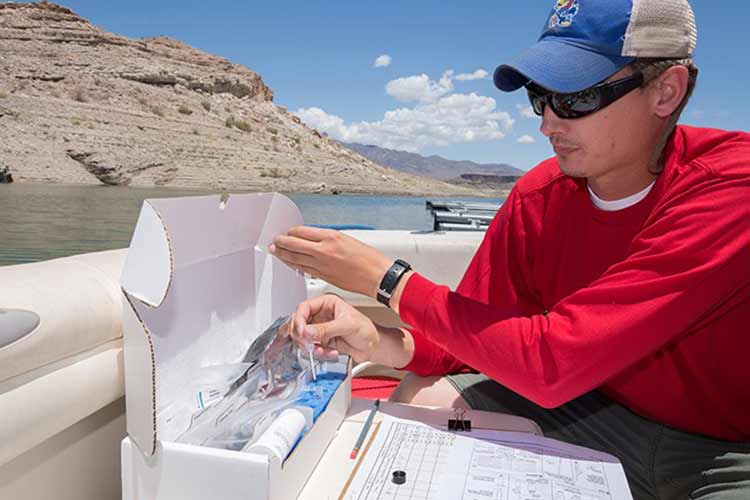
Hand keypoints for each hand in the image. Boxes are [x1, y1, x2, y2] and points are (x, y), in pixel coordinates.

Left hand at [269, 226, 392, 297]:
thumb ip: (329, 239)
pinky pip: (304, 269)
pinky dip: (294, 265)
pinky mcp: (324, 277)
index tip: (288, 232)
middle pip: (294, 245)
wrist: (377, 276)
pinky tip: (291, 263)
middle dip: (281, 243)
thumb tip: (316, 239)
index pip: (302, 232)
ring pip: (295, 259)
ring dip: (283, 255)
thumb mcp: (348, 239)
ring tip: (276, 251)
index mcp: (331, 237)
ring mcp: (322, 265)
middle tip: (275, 241)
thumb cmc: (369, 259)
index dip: (291, 232)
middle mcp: (324, 250)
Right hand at [287, 294, 379, 363]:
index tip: (302, 332)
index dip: (299, 320)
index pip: (304, 308)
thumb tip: (307, 331)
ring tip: (321, 350)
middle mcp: (321, 314)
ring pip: (303, 336)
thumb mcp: (346, 326)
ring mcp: (320, 328)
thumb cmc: (367, 330)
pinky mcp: (322, 341)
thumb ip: (325, 329)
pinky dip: (317, 352)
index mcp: (327, 303)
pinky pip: (311, 347)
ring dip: (310, 346)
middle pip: (299, 322)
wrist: (374, 346)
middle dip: (302, 335)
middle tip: (308, 343)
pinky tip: (328, 352)